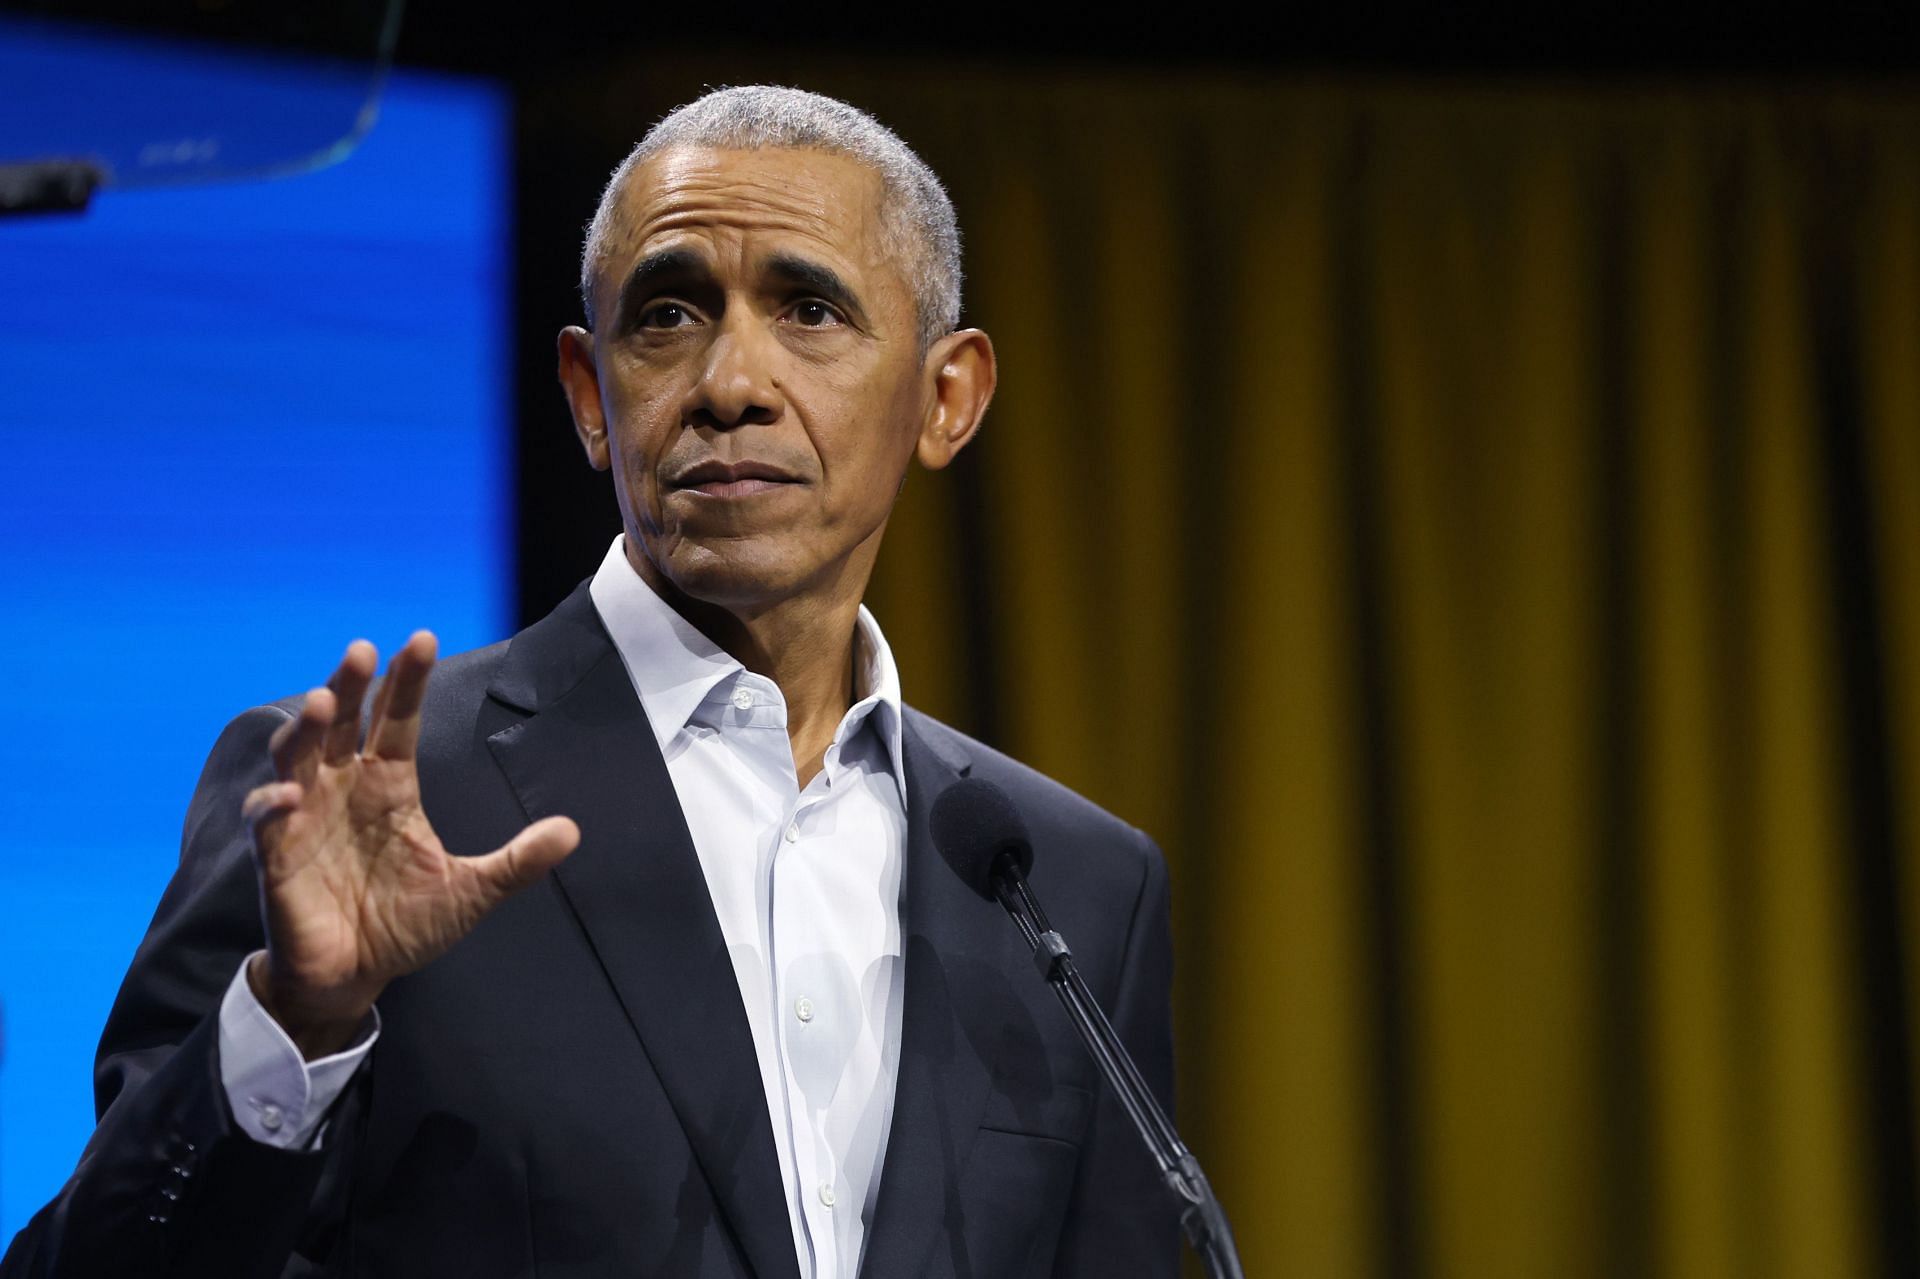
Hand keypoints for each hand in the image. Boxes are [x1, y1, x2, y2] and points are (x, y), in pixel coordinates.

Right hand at [242, 633, 579, 1058]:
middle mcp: (343, 789)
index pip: (396, 721)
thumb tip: (572, 830)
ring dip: (305, 729)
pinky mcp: (276, 856)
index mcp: (389, 786)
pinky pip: (265, 822)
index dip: (406, 682)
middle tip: (361, 651)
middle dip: (349, 686)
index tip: (421, 639)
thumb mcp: (471, 892)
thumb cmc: (405, 925)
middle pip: (342, 723)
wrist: (355, 977)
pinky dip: (270, 805)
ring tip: (320, 701)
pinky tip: (286, 796)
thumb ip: (518, 862)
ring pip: (296, 756)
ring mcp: (305, 817)